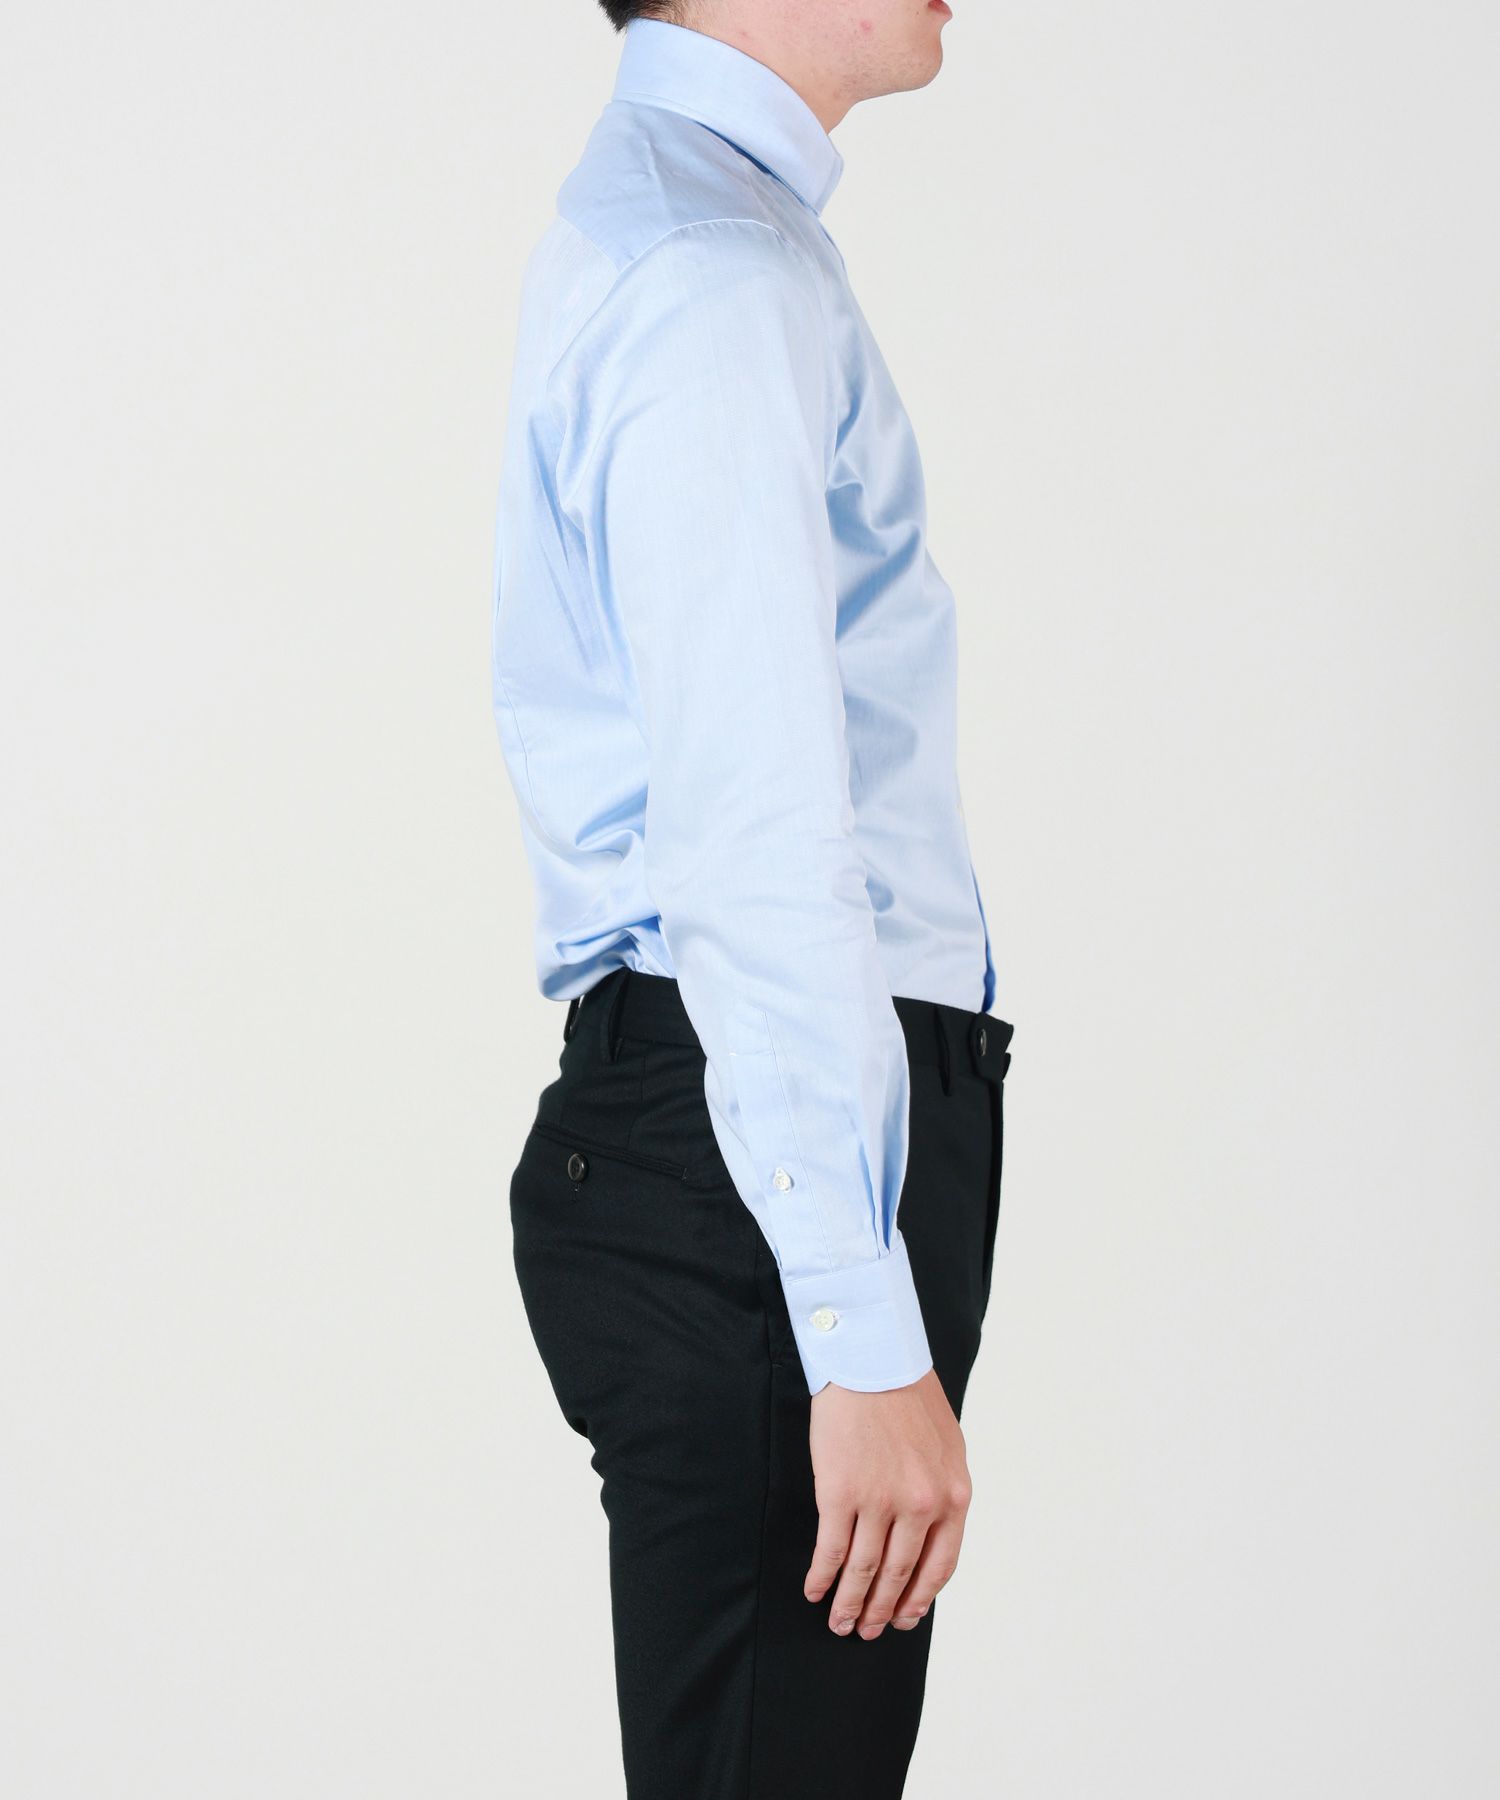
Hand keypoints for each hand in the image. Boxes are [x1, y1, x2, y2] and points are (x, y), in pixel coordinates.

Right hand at [803, 1367, 972, 1638]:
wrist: (872, 1358)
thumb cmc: (908, 1396)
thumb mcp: (947, 1446)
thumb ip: (943, 1490)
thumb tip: (931, 1533)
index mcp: (953, 1495)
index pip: (940, 1566)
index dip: (919, 1599)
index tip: (904, 1618)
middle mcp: (921, 1505)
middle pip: (900, 1575)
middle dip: (881, 1611)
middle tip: (866, 1631)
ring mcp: (881, 1501)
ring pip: (865, 1570)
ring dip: (849, 1603)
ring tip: (838, 1622)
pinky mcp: (841, 1492)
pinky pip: (832, 1549)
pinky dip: (822, 1576)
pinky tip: (815, 1590)